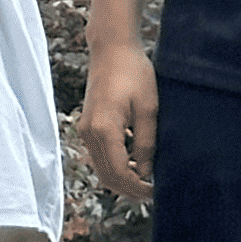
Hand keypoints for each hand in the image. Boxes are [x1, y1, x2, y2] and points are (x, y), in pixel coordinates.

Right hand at [80, 36, 157, 200]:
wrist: (112, 49)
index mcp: (104, 129)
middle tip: (151, 192)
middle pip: (106, 175)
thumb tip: (145, 173)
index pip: (119, 173)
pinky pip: (99, 155)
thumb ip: (146, 144)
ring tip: (145, 180)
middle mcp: (89, 132)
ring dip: (121, 178)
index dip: (136, 188)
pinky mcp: (88, 125)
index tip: (155, 192)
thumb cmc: (134, 73)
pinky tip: (133, 163)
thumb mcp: (148, 109)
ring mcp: (85, 129)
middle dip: (128, 188)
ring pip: (101, 167)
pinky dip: (114, 165)